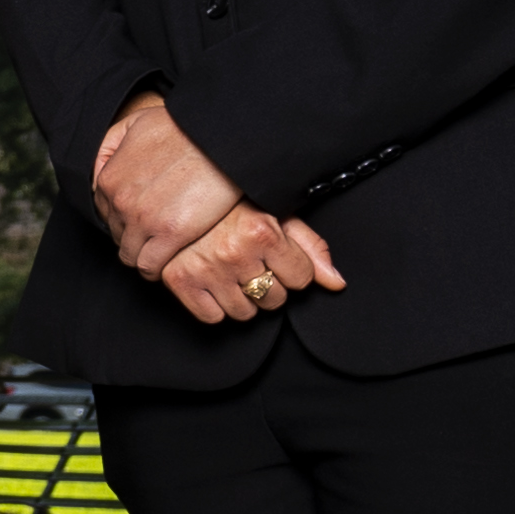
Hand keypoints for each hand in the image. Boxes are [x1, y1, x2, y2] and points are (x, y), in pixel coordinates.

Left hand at [91, 94, 239, 279]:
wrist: (223, 137)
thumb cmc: (184, 126)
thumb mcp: (135, 124)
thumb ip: (109, 146)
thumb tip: (98, 167)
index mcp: (109, 180)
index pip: (105, 214)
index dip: (123, 219)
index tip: (141, 219)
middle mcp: (121, 202)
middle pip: (118, 235)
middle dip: (134, 236)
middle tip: (156, 234)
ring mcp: (144, 220)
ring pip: (131, 255)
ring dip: (143, 255)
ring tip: (162, 250)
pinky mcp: (171, 234)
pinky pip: (150, 265)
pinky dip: (156, 268)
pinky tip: (168, 261)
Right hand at [159, 203, 346, 326]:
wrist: (177, 196)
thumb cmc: (233, 207)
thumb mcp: (278, 217)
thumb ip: (311, 248)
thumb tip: (337, 283)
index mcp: (262, 231)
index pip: (302, 279)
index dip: (292, 270)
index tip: (276, 256)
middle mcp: (234, 251)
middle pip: (275, 299)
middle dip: (269, 286)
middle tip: (252, 265)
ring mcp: (205, 268)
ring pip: (245, 312)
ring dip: (242, 299)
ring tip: (233, 274)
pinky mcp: (180, 281)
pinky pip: (212, 317)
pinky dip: (215, 307)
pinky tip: (212, 284)